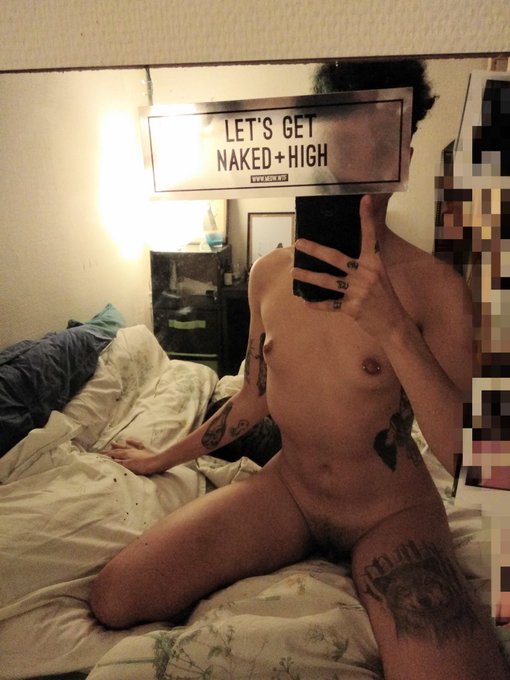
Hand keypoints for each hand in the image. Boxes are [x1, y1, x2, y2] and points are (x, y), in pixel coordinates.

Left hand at [103, 438, 162, 475]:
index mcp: (132, 450)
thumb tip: (127, 439)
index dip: (113, 446)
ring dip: (108, 456)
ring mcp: (128, 459)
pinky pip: (118, 463)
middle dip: (108, 452)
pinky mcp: (128, 464)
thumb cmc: (151, 456)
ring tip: (100, 457)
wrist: (156, 462)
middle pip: (116, 451)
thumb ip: (135, 443)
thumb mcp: (143, 447)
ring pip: (116, 457)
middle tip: (100, 452)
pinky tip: (107, 462)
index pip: (120, 447)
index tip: (107, 446)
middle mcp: (128, 453)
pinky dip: (113, 462)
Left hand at [292, 194, 406, 340]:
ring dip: (309, 276)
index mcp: (374, 263)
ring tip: (294, 272)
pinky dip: (317, 305)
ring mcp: (358, 291)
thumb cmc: (385, 298)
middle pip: (336, 258)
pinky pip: (330, 304)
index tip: (364, 199)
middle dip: (315, 250)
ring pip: (328, 281)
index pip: (370, 236)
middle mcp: (366, 274)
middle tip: (299, 243)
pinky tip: (305, 302)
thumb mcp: (380, 276)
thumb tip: (345, 256)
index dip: (367, 218)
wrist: (394, 324)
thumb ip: (364, 264)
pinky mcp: (352, 307)